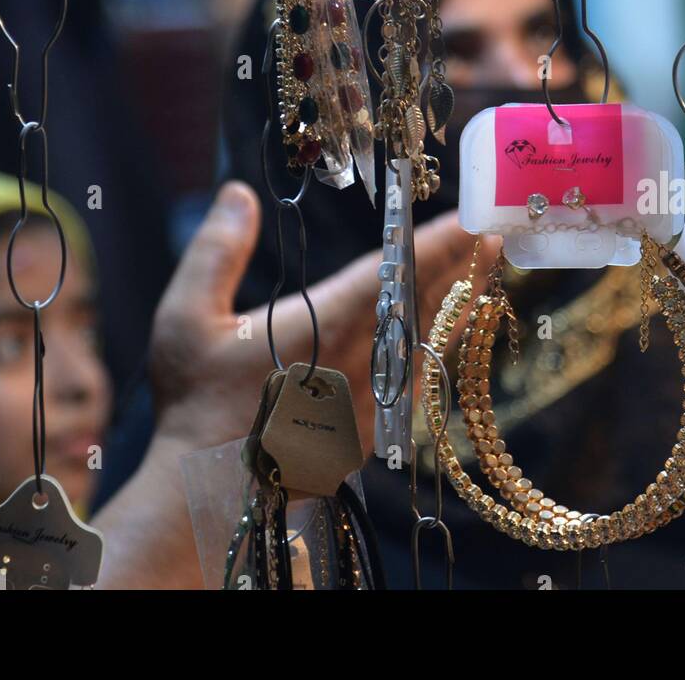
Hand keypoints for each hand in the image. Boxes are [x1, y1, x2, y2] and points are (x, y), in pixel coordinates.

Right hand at [94, 180, 476, 587]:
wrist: (204, 490)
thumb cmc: (194, 405)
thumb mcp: (188, 318)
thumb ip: (217, 251)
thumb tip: (239, 193)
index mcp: (324, 328)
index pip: (394, 276)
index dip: (437, 244)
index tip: (472, 220)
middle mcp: (360, 363)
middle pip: (425, 306)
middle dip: (463, 267)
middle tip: (497, 233)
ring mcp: (369, 401)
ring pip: (426, 342)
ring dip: (456, 305)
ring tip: (482, 270)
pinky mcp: (368, 429)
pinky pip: (415, 375)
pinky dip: (436, 344)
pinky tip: (443, 331)